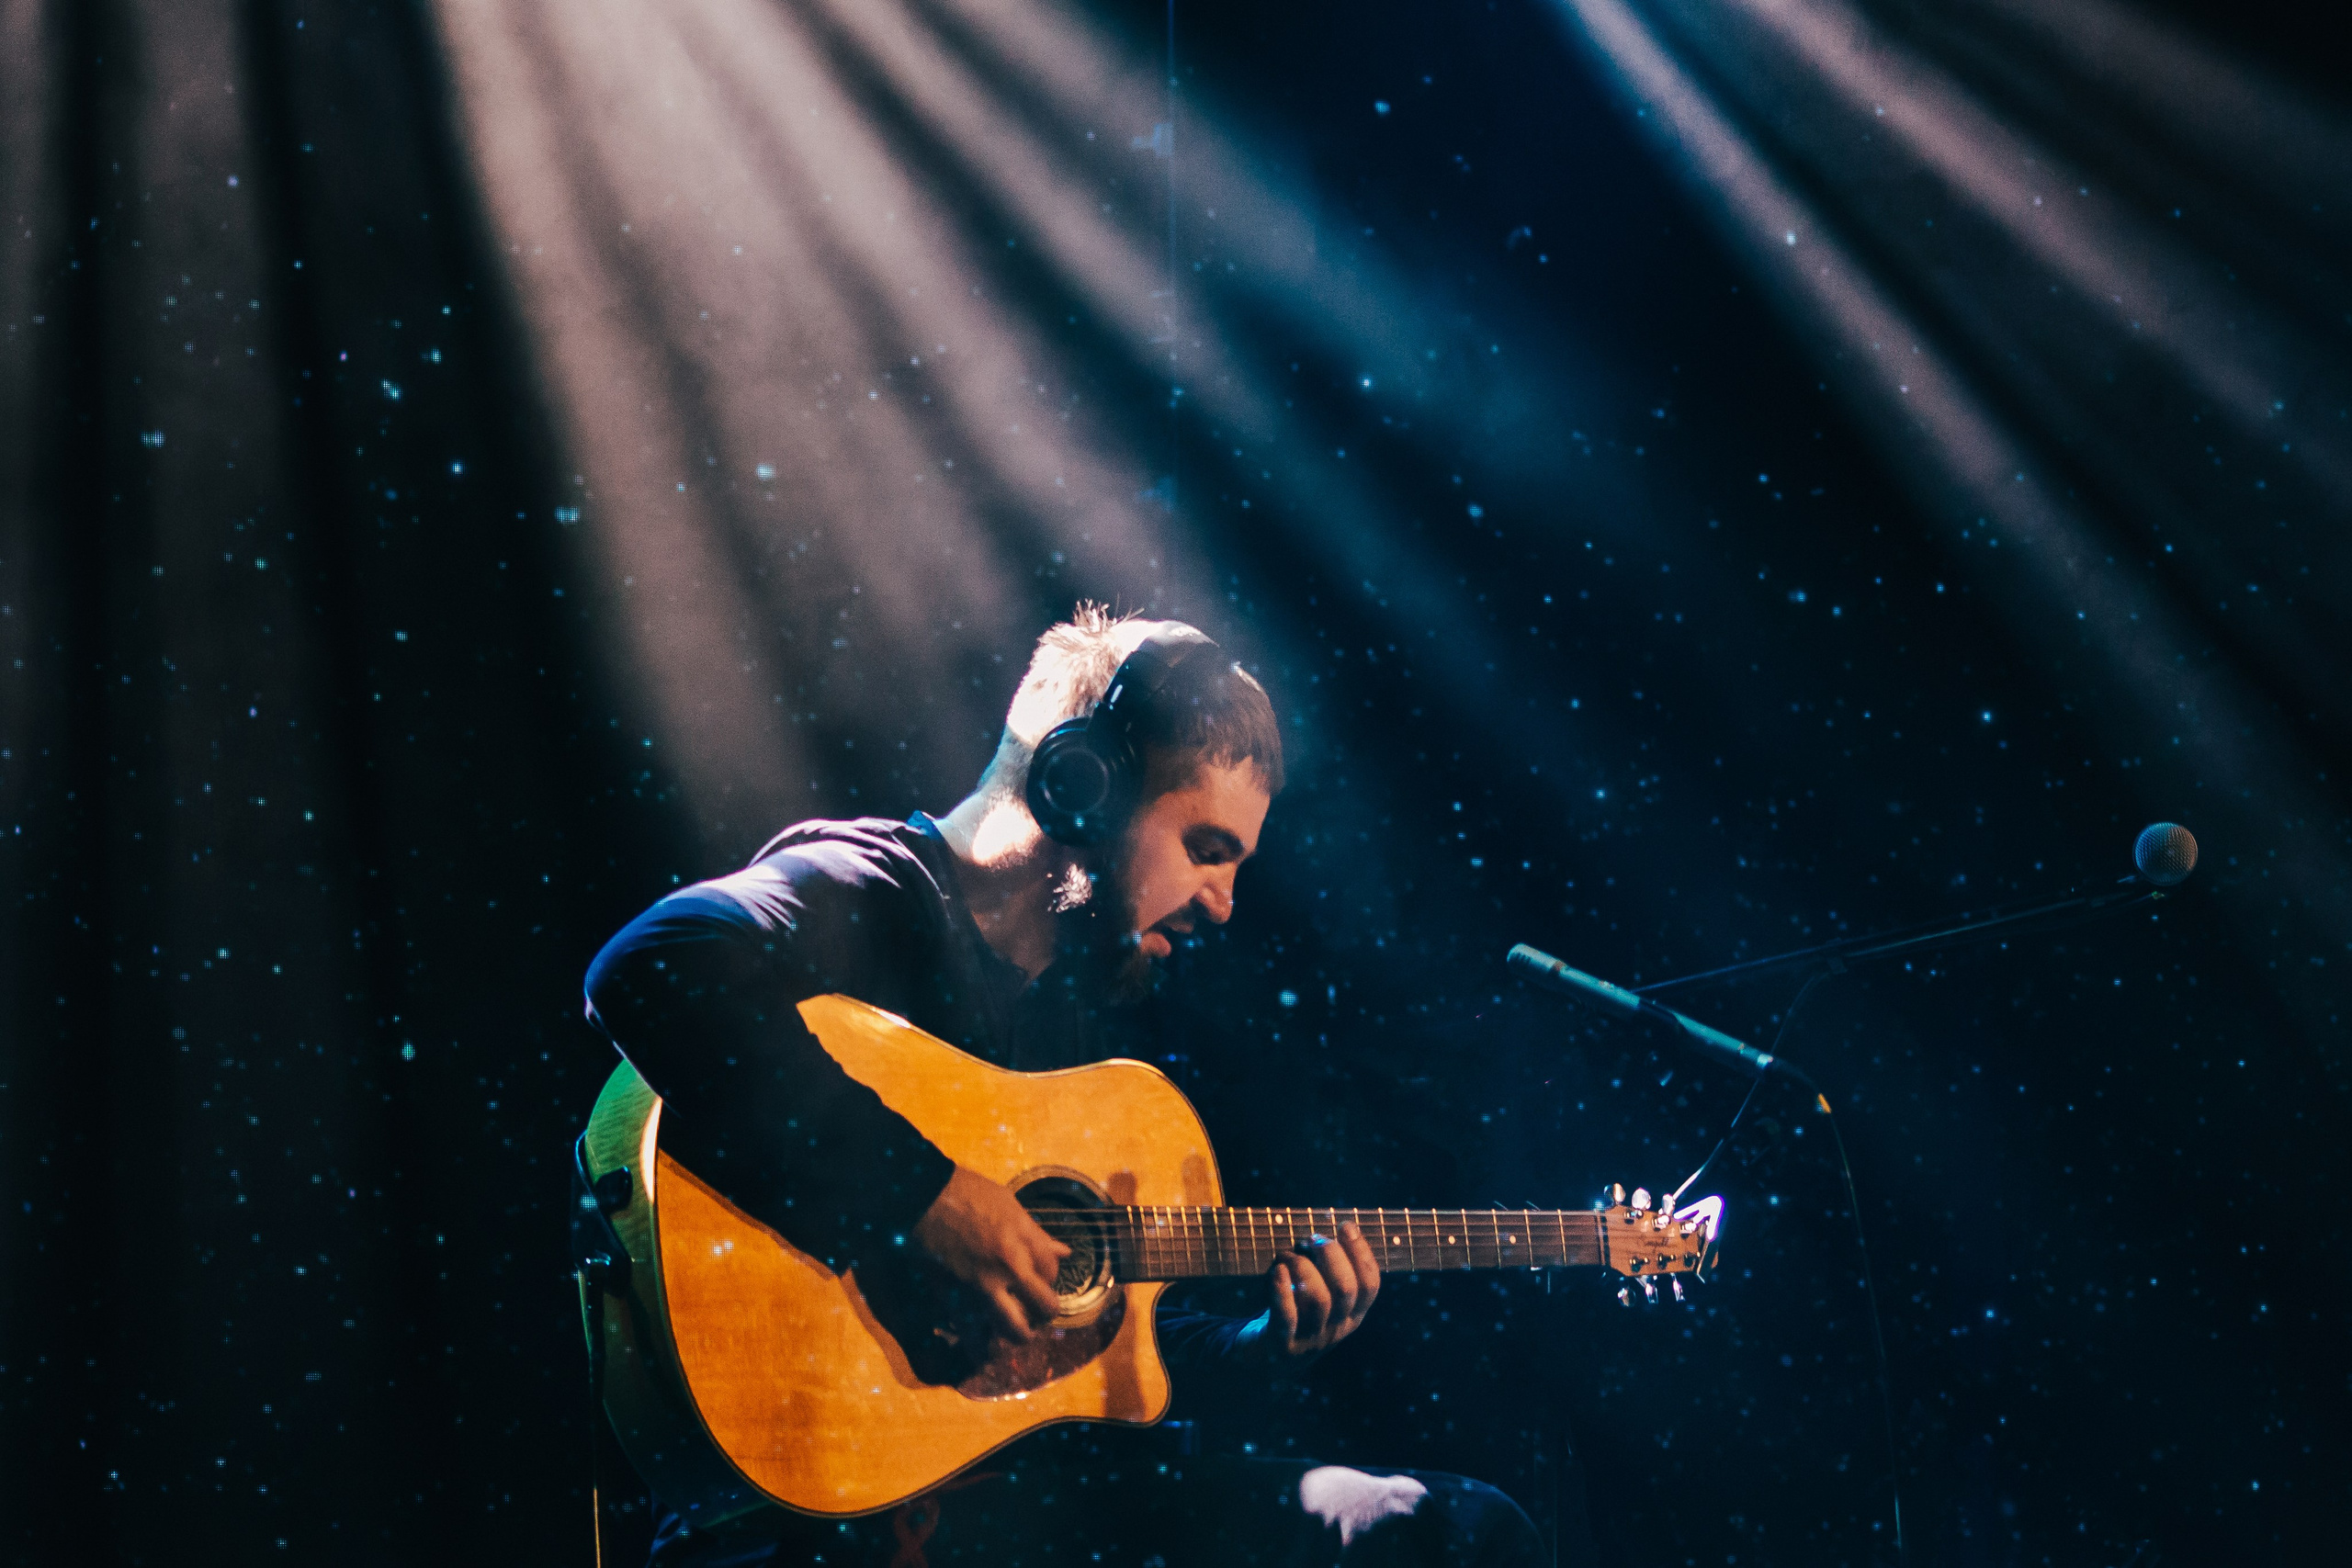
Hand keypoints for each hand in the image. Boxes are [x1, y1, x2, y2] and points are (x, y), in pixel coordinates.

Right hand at [910, 1166, 1068, 1341]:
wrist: (921, 1199)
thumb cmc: (965, 1193)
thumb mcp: (1009, 1205)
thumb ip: (1036, 1234)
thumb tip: (1065, 1251)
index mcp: (1024, 1240)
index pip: (1053, 1271)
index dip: (1048, 1277)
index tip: (1038, 1278)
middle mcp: (1010, 1268)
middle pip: (1046, 1307)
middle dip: (1043, 1312)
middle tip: (1034, 1310)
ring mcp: (983, 1287)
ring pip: (1015, 1331)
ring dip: (1018, 1334)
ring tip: (1013, 1331)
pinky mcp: (956, 1300)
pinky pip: (974, 1338)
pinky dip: (979, 1348)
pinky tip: (982, 1348)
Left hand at [1245, 1222, 1381, 1364]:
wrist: (1265, 1360)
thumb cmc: (1294, 1314)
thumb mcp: (1319, 1295)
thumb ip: (1328, 1269)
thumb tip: (1336, 1228)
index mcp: (1351, 1315)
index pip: (1370, 1285)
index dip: (1361, 1253)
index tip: (1346, 1226)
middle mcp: (1336, 1329)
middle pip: (1346, 1289)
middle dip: (1332, 1255)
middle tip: (1314, 1237)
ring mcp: (1311, 1339)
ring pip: (1318, 1300)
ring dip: (1302, 1268)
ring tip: (1286, 1254)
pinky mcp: (1283, 1345)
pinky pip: (1286, 1318)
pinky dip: (1282, 1291)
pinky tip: (1277, 1270)